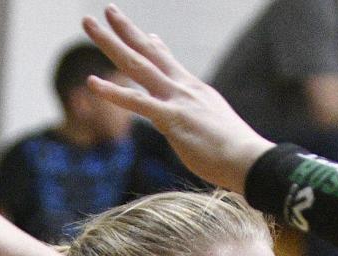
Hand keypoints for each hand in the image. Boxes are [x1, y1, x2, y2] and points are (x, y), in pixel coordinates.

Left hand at [81, 5, 273, 191]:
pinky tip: (91, 82)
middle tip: (107, 9)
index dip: (153, 45)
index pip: (169, 62)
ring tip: (89, 24)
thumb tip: (193, 117)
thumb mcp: (214, 123)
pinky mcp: (171, 119)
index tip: (143, 32)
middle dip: (125, 30)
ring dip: (110, 43)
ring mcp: (176, 100)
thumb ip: (198, 114)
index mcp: (194, 90)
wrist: (248, 159)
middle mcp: (183, 87)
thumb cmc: (233, 152)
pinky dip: (112, 92)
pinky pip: (136, 103)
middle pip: (148, 52)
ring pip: (136, 65)